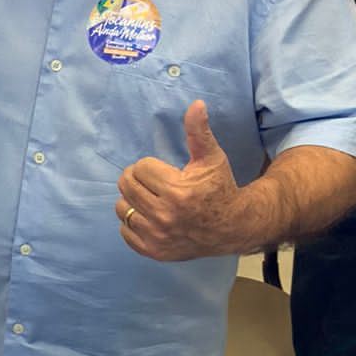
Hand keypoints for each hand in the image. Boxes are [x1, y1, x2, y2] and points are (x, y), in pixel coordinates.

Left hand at [116, 101, 246, 260]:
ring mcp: (158, 237)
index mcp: (177, 191)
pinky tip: (150, 217)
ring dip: (132, 200)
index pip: (140, 168)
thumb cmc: (219, 188)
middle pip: (126, 186)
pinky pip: (125, 231)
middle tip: (154, 182)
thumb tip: (196, 104)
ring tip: (151, 198)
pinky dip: (132, 222)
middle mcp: (165, 216)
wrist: (233, 227)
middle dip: (137, 179)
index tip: (165, 172)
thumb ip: (198, 131)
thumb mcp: (211, 158)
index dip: (151, 166)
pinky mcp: (154, 252)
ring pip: (122, 207)